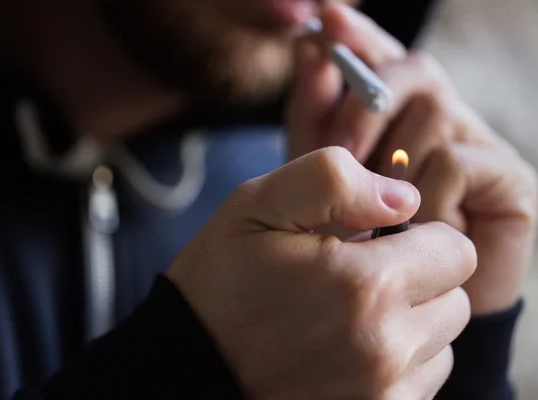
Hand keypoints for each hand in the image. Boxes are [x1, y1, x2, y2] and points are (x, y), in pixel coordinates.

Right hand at [168, 148, 475, 398]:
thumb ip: (333, 181)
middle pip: (455, 298)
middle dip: (417, 280)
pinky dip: (396, 363)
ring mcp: (383, 394)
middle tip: (357, 278)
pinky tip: (346, 351)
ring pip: (442, 342)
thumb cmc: (221, 283)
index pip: (456, 251)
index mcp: (364, 286)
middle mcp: (386, 348)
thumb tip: (405, 198)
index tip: (377, 241)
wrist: (188, 366)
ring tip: (347, 316)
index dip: (420, 237)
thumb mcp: (258, 206)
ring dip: (409, 324)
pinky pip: (420, 382)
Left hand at [289, 3, 537, 314]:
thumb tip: (310, 44)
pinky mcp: (508, 179)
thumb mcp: (318, 172)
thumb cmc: (350, 239)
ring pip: (431, 115)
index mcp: (398, 117)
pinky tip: (418, 227)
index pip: (384, 57)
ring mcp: (477, 145)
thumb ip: (313, 112)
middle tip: (341, 154)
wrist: (395, 309)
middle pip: (411, 72)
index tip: (324, 16)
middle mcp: (442, 120)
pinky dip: (425, 196)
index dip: (359, 37)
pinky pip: (456, 160)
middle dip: (364, 108)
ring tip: (379, 216)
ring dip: (390, 166)